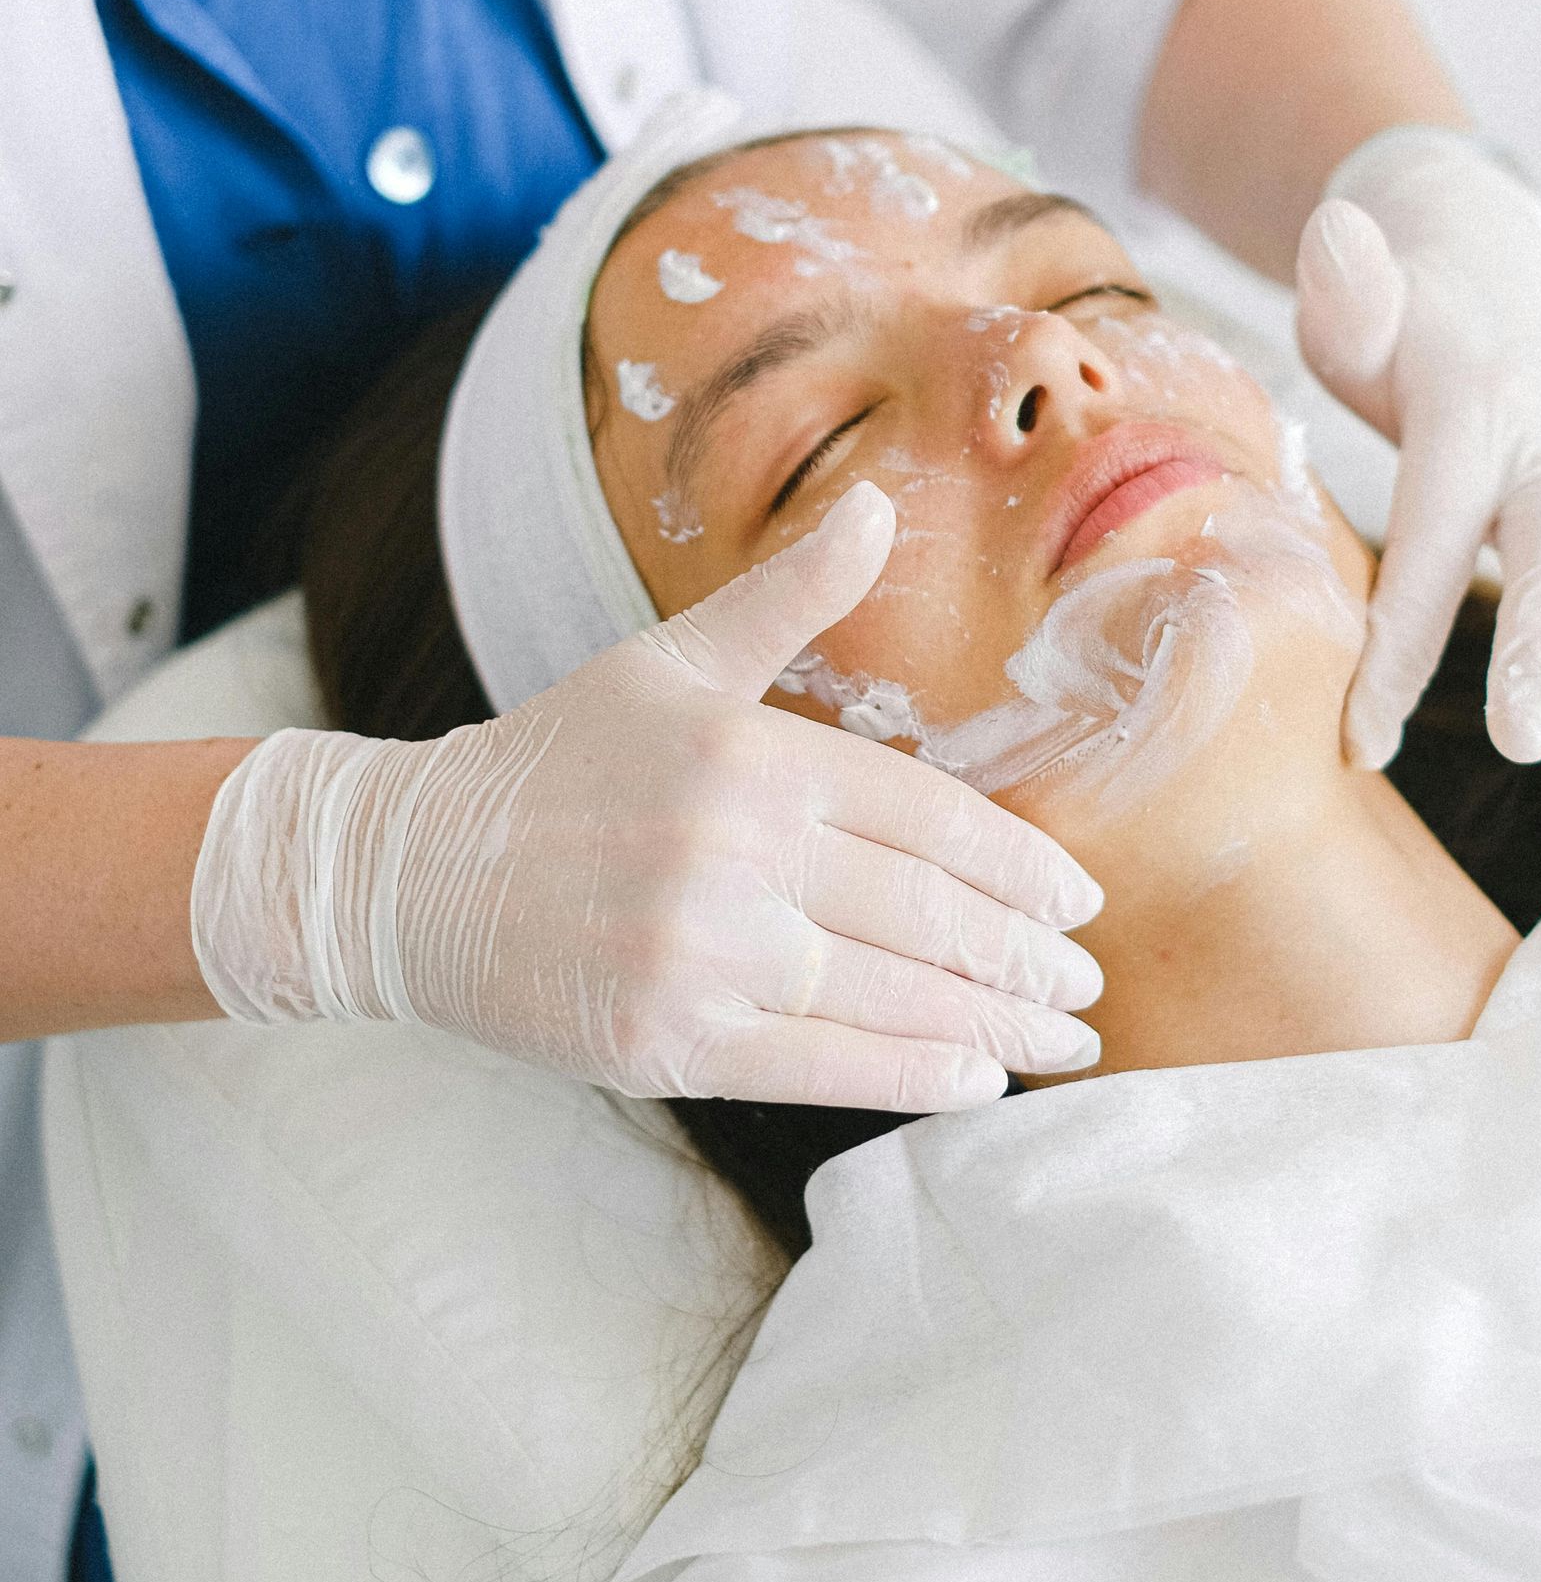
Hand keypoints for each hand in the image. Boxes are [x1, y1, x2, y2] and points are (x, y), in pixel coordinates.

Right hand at [192, 484, 1102, 1108]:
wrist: (411, 873)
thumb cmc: (557, 762)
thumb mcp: (670, 661)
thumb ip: (786, 597)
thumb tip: (879, 505)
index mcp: (752, 757)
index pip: (929, 818)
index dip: (1020, 865)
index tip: (1083, 899)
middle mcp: (734, 856)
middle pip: (926, 914)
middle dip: (1025, 955)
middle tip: (1087, 982)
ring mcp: (702, 955)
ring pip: (888, 995)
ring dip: (993, 1022)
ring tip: (1060, 1039)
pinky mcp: (668, 1040)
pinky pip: (822, 1065)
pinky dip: (911, 1073)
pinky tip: (974, 1076)